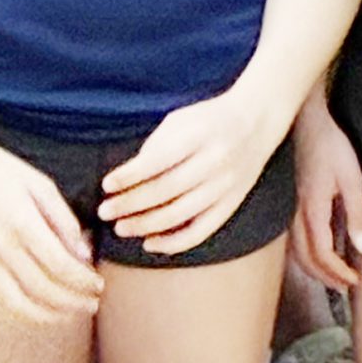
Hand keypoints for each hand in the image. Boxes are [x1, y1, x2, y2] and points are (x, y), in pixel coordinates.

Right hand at [0, 140, 102, 324]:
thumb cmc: (4, 171)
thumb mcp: (42, 186)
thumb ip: (65, 221)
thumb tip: (84, 256)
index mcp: (22, 222)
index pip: (59, 266)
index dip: (83, 281)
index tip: (99, 284)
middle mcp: (0, 246)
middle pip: (43, 290)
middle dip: (74, 302)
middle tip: (93, 302)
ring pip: (18, 305)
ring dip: (49, 316)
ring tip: (71, 313)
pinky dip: (21, 315)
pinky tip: (40, 313)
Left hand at [100, 86, 283, 258]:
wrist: (257, 121)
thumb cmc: (208, 119)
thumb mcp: (180, 119)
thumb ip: (155, 146)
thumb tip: (126, 179)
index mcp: (199, 135)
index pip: (158, 161)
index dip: (129, 176)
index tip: (106, 185)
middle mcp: (215, 162)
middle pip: (166, 191)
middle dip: (130, 204)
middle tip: (105, 212)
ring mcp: (225, 186)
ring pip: (180, 214)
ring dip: (146, 225)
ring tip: (121, 228)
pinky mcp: (231, 204)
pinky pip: (201, 231)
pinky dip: (174, 243)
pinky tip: (150, 243)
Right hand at [289, 91, 361, 292]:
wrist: (306, 120)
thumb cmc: (330, 145)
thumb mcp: (352, 178)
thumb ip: (356, 214)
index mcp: (313, 210)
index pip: (322, 254)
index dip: (338, 272)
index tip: (356, 280)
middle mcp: (296, 213)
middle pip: (306, 259)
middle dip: (325, 277)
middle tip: (346, 286)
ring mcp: (290, 207)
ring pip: (296, 250)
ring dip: (314, 268)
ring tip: (333, 275)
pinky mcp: (290, 200)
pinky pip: (293, 237)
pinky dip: (306, 253)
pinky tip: (318, 250)